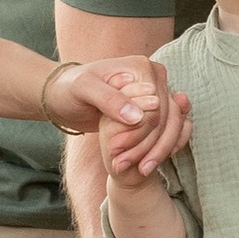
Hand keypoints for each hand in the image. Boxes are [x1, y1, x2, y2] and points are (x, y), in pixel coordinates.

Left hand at [46, 56, 188, 173]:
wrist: (65, 93)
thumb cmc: (70, 88)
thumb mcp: (84, 90)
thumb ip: (109, 100)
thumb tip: (137, 117)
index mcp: (143, 68)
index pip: (156, 109)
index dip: (141, 134)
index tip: (118, 152)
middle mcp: (155, 77)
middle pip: (169, 118)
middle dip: (153, 147)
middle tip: (132, 168)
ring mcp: (157, 93)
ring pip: (173, 126)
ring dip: (159, 151)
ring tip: (141, 170)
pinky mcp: (154, 108)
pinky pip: (172, 129)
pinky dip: (165, 147)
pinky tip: (150, 162)